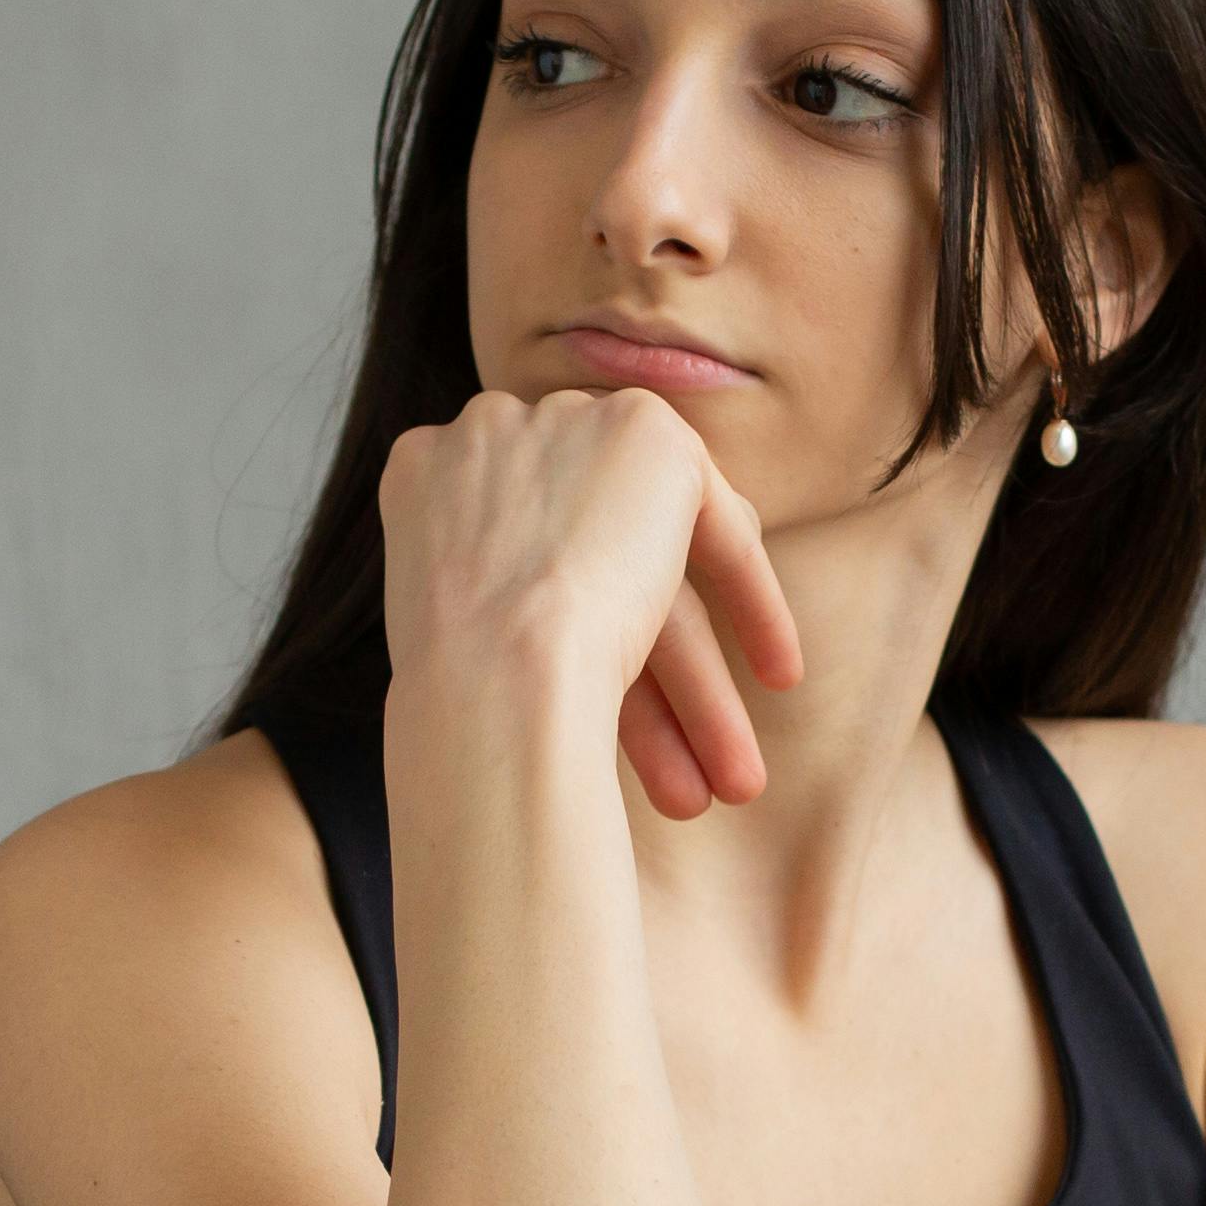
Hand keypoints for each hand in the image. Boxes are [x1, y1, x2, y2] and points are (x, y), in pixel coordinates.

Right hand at [376, 388, 806, 816]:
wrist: (496, 669)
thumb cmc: (454, 694)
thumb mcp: (452, 622)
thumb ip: (490, 588)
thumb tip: (546, 633)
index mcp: (425, 471)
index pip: (522, 546)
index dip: (571, 626)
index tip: (598, 698)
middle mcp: (491, 428)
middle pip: (589, 558)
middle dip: (643, 678)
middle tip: (683, 781)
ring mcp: (568, 423)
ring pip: (653, 568)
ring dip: (698, 682)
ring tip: (732, 782)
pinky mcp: (649, 435)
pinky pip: (720, 528)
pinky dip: (754, 603)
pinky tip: (780, 674)